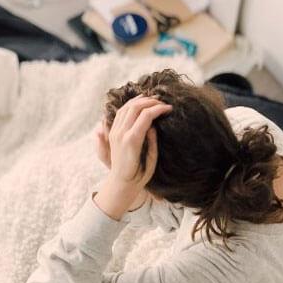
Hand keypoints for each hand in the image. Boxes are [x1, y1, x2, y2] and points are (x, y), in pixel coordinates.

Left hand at [94, 96, 170, 219]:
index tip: (170, 108)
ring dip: (140, 100)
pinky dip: (130, 104)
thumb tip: (153, 125)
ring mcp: (115, 132)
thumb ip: (153, 141)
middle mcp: (121, 134)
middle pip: (136, 108)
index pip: (146, 115)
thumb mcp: (152, 159)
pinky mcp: (113, 132)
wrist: (121, 182)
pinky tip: (139, 102)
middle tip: (163, 103)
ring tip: (153, 100)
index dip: (159, 108)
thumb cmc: (140, 174)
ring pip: (126, 107)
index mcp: (132, 140)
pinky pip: (120, 113)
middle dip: (151, 102)